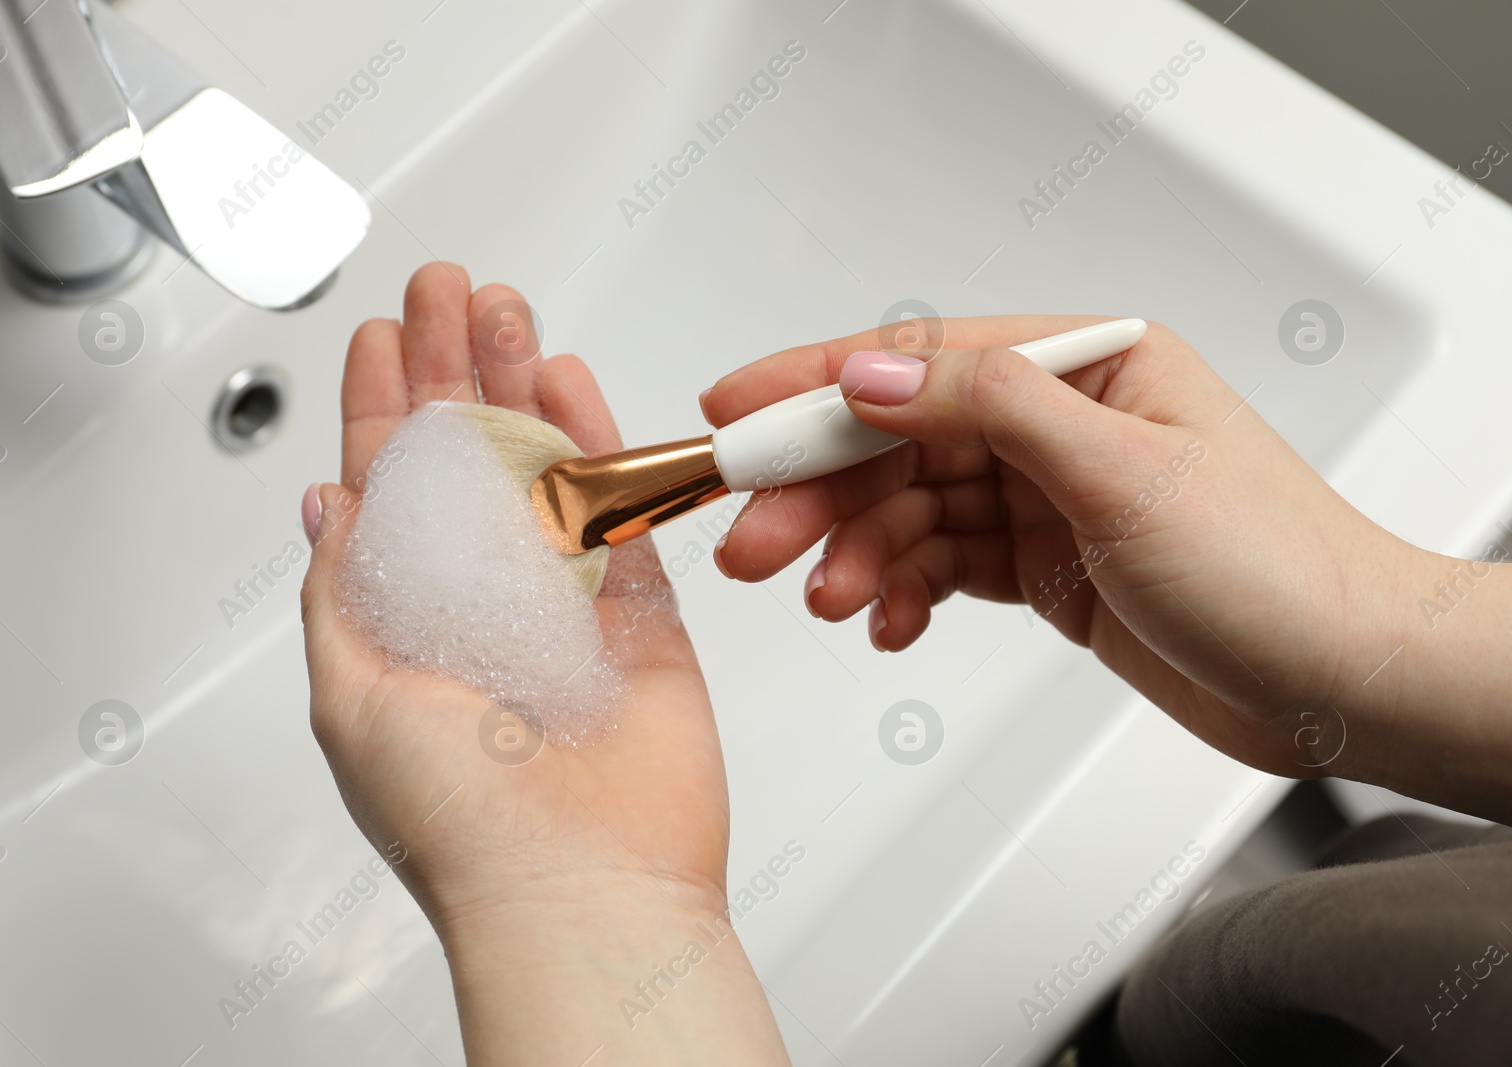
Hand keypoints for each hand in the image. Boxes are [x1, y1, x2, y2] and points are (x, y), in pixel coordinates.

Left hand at [301, 263, 786, 1064]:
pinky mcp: (640, 612)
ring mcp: (565, 600)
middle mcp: (483, 598)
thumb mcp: (349, 693)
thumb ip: (342, 588)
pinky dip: (599, 439)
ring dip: (520, 381)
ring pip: (542, 463)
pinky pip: (620, 505)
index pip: (387, 486)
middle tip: (447, 287)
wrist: (581, 885)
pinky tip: (572, 381)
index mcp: (406, 618)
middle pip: (466, 455)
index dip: (381, 402)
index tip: (380, 332)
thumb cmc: (458, 815)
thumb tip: (329, 503)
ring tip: (506, 308)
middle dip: (453, 365)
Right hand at [701, 317, 1420, 781]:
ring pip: (912, 511)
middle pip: (900, 442)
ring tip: (832, 600)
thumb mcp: (1123, 471)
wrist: (1341, 680)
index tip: (735, 412)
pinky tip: (888, 621)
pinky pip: (941, 565)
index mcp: (1088, 362)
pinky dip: (904, 593)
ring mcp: (1046, 496)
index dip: (816, 383)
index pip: (922, 357)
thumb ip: (990, 406)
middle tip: (753, 542)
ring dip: (858, 555)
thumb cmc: (1277, 566)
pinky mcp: (1042, 566)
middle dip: (820, 492)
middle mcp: (1058, 422)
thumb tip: (875, 371)